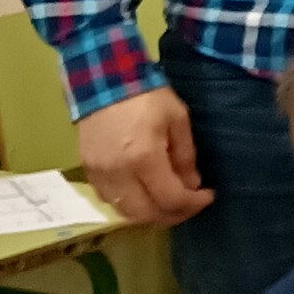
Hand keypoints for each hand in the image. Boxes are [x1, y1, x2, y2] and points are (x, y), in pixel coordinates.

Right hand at [77, 86, 212, 225]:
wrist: (103, 78)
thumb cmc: (146, 95)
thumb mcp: (177, 119)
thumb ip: (186, 156)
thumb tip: (192, 185)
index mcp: (143, 158)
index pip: (170, 199)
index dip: (193, 204)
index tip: (207, 196)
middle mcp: (118, 173)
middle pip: (146, 215)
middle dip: (173, 215)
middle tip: (188, 204)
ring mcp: (99, 173)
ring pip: (124, 212)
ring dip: (149, 213)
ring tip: (167, 201)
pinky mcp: (87, 169)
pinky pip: (108, 199)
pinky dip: (128, 203)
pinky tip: (142, 192)